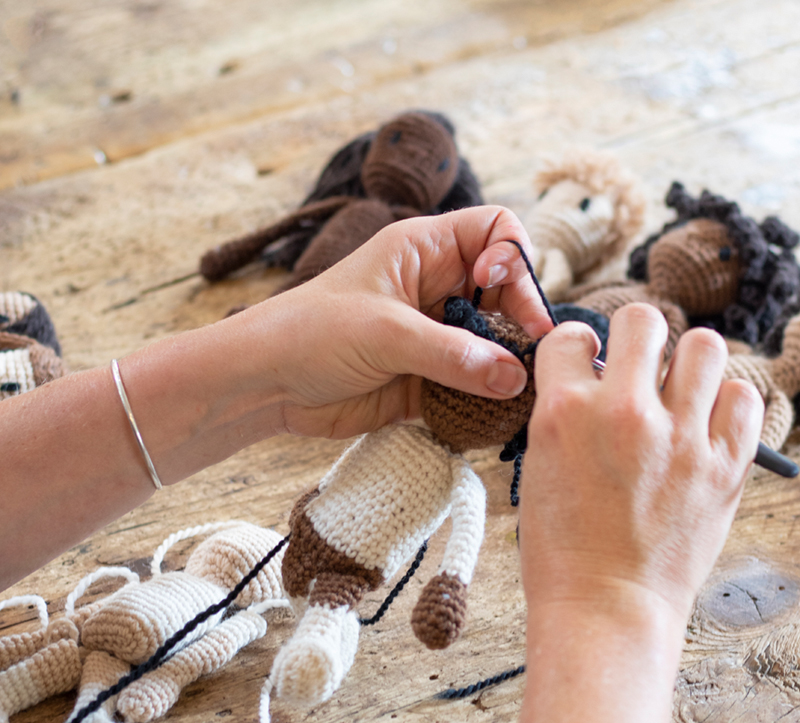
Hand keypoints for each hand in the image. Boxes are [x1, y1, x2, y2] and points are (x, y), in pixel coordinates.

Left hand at [221, 205, 551, 438]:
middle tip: (533, 355)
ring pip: (494, 344)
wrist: (265, 385)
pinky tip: (495, 414)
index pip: (495, 231)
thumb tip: (515, 376)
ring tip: (522, 391)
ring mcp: (434, 336)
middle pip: (506, 292)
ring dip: (509, 366)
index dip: (514, 257)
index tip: (505, 292)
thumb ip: (453, 355)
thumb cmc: (311, 333)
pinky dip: (487, 400)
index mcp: (424, 251)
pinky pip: (472, 386)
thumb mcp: (386, 333)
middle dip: (523, 320)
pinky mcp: (426, 380)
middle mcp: (436, 288)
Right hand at [519, 304, 763, 622]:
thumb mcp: (539, 468)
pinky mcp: (725, 466)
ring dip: (688, 364)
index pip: (571, 337)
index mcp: (565, 413)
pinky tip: (707, 424)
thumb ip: (567, 415)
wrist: (606, 607)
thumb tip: (598, 378)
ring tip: (679, 394)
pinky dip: (728, 404)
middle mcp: (625, 413)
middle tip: (637, 368)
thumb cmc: (563, 550)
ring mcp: (681, 439)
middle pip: (644, 320)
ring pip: (705, 346)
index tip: (587, 365)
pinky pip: (745, 398)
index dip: (577, 348)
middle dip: (636, 338)